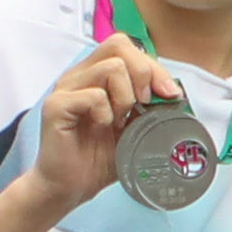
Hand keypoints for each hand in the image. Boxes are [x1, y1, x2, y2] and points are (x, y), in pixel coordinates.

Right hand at [29, 31, 171, 213]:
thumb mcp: (133, 128)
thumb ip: (149, 107)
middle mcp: (79, 75)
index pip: (127, 46)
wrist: (70, 187)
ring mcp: (65, 88)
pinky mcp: (56, 106)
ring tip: (118, 120)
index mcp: (96, 74)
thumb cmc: (97, 158)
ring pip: (111, 67)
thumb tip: (175, 94)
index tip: (169, 94)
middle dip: (144, 73)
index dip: (153, 66)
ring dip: (125, 97)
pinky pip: (93, 95)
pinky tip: (101, 128)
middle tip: (144, 104)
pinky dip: (106, 113)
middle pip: (118, 44)